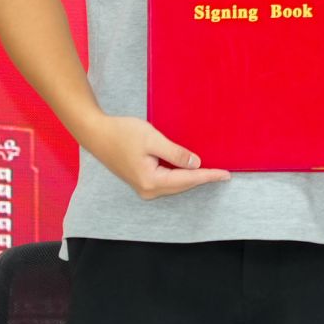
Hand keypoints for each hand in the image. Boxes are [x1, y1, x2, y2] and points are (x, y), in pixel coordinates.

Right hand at [81, 114, 230, 200]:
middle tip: (224, 174)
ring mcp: (144, 188)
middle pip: (182, 185)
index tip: (226, 174)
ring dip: (192, 178)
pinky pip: (167, 181)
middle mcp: (148, 190)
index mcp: (151, 181)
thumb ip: (175, 153)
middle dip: (203, 179)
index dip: (208, 176)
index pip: (187, 179)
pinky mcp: (142, 181)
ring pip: (175, 185)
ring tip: (212, 172)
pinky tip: (191, 169)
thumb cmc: (122, 133)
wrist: (97, 134)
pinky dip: (181, 176)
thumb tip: (195, 164)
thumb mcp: (152, 139)